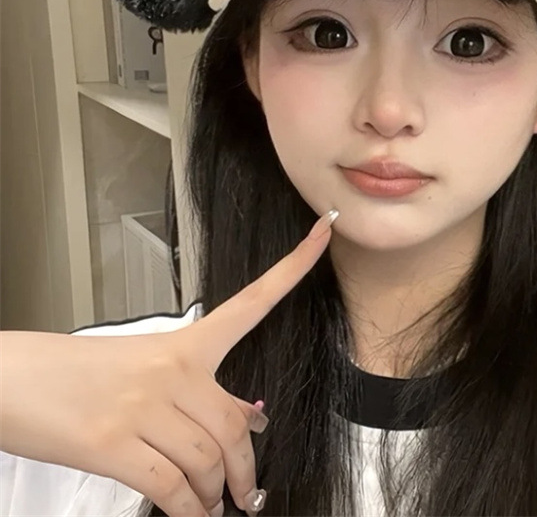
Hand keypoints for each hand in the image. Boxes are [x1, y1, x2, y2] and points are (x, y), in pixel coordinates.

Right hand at [0, 209, 338, 516]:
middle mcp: (171, 370)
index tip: (324, 231)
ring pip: (207, 460)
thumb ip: (200, 390)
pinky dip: (188, 511)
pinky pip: (171, 487)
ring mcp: (143, 408)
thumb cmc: (76, 372)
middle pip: (233, 425)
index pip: (252, 300)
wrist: (8, 379)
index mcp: (182, 342)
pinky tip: (191, 515)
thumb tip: (250, 420)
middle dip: (244, 469)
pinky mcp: (112, 447)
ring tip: (214, 507)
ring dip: (215, 494)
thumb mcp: (143, 366)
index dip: (294, 266)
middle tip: (248, 492)